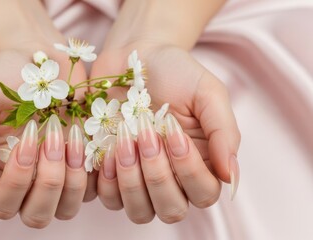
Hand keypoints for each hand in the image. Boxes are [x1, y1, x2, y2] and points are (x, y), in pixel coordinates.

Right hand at [0, 45, 91, 227]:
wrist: (41, 56)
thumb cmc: (5, 78)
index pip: (2, 204)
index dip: (16, 181)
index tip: (26, 139)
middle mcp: (28, 182)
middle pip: (37, 215)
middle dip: (47, 182)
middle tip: (51, 138)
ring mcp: (59, 177)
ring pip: (67, 208)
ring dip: (72, 178)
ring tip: (72, 136)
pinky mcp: (86, 166)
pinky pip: (95, 189)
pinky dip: (96, 170)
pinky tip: (90, 139)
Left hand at [91, 43, 239, 222]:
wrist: (133, 55)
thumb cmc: (175, 72)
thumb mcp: (208, 93)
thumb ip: (224, 132)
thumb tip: (232, 176)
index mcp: (200, 162)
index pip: (203, 193)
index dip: (189, 170)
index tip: (173, 131)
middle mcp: (171, 177)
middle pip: (171, 209)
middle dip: (158, 175)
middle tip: (146, 135)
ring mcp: (138, 179)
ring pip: (139, 211)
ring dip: (131, 181)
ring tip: (123, 141)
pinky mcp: (109, 174)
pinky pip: (107, 199)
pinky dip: (106, 181)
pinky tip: (106, 149)